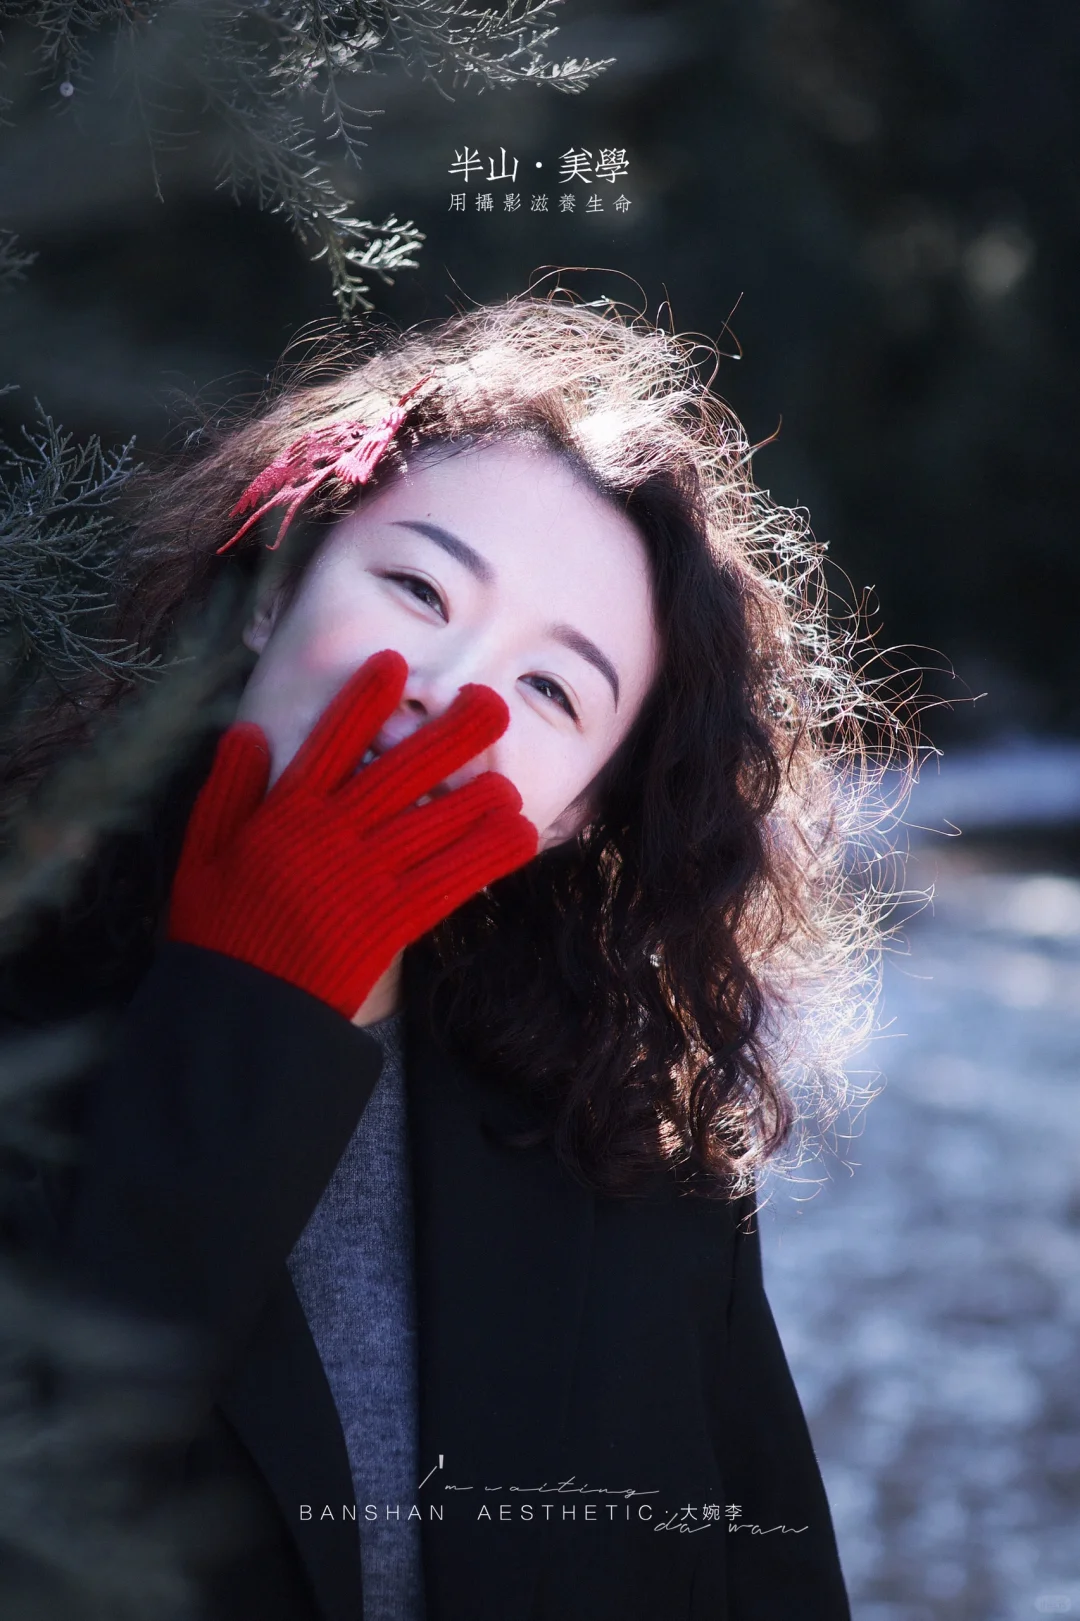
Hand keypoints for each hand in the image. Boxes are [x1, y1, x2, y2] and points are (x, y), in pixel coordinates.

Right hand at [166, 649, 537, 1017]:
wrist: (240, 1008)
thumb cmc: (216, 932)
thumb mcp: (200, 854)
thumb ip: (226, 790)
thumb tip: (245, 731)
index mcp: (285, 814)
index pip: (332, 743)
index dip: (364, 702)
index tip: (395, 666)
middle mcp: (333, 834)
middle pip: (403, 772)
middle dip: (452, 735)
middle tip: (492, 704)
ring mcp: (366, 876)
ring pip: (435, 821)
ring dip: (479, 796)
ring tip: (508, 776)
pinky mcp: (391, 919)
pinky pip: (449, 878)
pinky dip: (487, 854)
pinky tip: (519, 833)